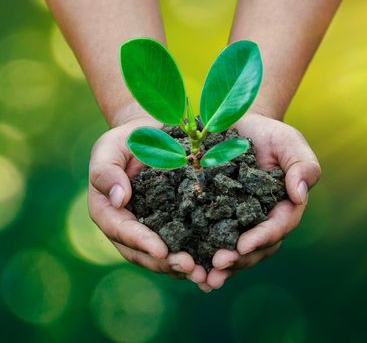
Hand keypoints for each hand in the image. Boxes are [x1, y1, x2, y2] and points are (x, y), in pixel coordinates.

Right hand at [87, 106, 209, 288]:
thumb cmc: (128, 140)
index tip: (161, 250)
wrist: (154, 136)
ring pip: (164, 257)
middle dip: (167, 262)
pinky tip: (216, 264)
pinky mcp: (175, 227)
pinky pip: (185, 246)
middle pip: (144, 253)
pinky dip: (198, 257)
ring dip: (183, 268)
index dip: (142, 242)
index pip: (123, 231)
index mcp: (109, 212)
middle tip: (190, 267)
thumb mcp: (110, 148)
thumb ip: (106, 172)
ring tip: (205, 274)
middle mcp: (128, 228)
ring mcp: (152, 231)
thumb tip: (119, 199)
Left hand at [205, 112, 321, 290]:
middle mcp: (263, 223)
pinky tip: (187, 268)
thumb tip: (299, 194)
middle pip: (256, 249)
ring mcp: (239, 226)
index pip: (277, 227)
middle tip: (218, 265)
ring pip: (234, 253)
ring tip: (203, 277)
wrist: (237, 126)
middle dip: (238, 260)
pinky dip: (201, 257)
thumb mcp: (289, 142)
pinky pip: (209, 243)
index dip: (261, 238)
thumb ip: (302, 165)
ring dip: (221, 267)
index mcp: (284, 208)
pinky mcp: (214, 222)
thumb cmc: (269, 135)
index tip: (243, 245)